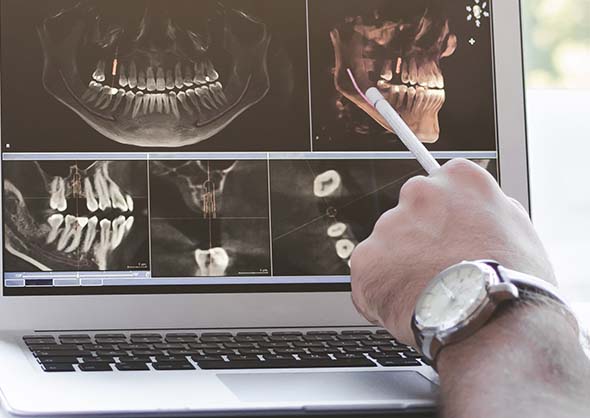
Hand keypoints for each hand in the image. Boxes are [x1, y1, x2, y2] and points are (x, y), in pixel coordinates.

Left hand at [350, 159, 555, 346]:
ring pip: (387, 245)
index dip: (445, 219)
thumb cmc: (514, 282)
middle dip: (418, 239)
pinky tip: (408, 305)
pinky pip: (369, 274)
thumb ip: (488, 209)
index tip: (449, 237)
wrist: (494, 324)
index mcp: (459, 178)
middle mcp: (419, 192)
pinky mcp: (366, 258)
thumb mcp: (519, 228)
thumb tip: (473, 209)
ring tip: (428, 293)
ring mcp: (389, 225)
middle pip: (409, 214)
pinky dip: (382, 291)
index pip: (440, 187)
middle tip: (438, 270)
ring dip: (399, 266)